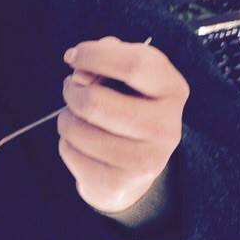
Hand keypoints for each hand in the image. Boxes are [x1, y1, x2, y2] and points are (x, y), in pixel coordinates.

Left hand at [58, 36, 188, 217]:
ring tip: (79, 119)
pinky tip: (84, 146)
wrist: (135, 169)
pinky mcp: (118, 185)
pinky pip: (69, 152)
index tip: (72, 57)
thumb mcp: (128, 75)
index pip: (135, 64)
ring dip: (66, 118)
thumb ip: (109, 55)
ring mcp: (145, 161)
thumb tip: (81, 65)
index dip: (94, 55)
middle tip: (72, 89)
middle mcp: (166, 128)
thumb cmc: (127, 106)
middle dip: (71, 90)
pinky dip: (67, 144)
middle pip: (94, 101)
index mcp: (173, 90)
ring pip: (76, 128)